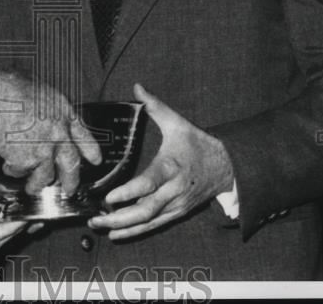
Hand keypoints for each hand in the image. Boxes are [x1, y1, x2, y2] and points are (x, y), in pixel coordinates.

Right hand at [0, 69, 101, 195]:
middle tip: (69, 188)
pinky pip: (21, 171)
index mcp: (63, 112)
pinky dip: (14, 171)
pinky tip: (9, 167)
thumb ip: (45, 110)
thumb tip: (41, 116)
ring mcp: (45, 150)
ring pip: (46, 176)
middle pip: (71, 164)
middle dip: (71, 180)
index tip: (94, 159)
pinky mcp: (28, 161)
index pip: (83, 135)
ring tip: (33, 188)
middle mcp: (59, 133)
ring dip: (38, 183)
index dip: (90, 149)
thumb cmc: (12, 89)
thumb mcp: (39, 92)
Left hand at [88, 83, 233, 240]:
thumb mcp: (177, 123)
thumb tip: (137, 87)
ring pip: (149, 221)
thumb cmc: (198, 144)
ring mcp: (176, 204)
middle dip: (119, 217)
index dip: (128, 193)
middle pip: (146, 209)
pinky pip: (154, 225)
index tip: (108, 198)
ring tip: (100, 227)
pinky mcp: (177, 213)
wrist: (227, 167)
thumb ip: (155, 106)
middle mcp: (173, 190)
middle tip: (95, 219)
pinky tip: (117, 234)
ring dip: (124, 228)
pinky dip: (135, 232)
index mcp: (171, 167)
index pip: (148, 183)